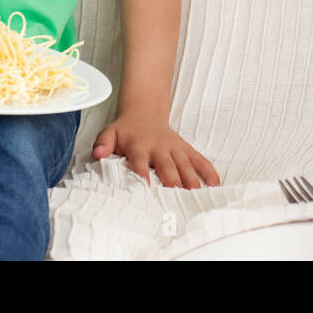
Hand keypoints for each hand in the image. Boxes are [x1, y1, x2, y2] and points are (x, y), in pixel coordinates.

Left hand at [92, 111, 220, 188]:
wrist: (145, 111)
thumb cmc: (126, 129)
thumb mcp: (110, 133)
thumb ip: (103, 144)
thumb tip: (98, 154)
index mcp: (139, 145)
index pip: (140, 162)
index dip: (143, 175)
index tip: (147, 189)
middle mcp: (159, 147)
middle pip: (168, 166)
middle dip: (173, 182)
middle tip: (177, 200)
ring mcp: (175, 148)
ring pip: (186, 165)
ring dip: (192, 181)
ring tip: (197, 198)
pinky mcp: (186, 149)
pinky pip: (200, 160)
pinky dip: (209, 172)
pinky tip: (215, 186)